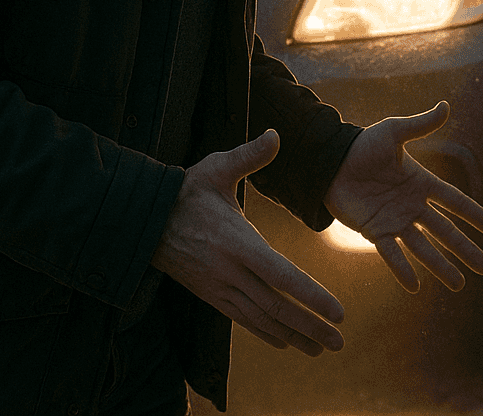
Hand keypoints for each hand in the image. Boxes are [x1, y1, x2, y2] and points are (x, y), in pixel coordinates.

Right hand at [152, 129, 344, 354]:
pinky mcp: (210, 295)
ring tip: (322, 348)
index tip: (338, 312)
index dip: (311, 296)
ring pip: (262, 320)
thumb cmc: (186, 191)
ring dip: (294, 336)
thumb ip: (249, 155)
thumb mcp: (216, 168)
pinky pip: (243, 321)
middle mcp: (230, 272)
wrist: (142, 221)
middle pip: (277, 308)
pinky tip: (286, 342)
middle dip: (311, 326)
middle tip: (340, 342)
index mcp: (238, 243)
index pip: (282, 277)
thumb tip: (276, 134)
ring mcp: (219, 288)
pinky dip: (267, 333)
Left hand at [326, 101, 482, 291]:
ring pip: (423, 247)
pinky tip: (415, 286)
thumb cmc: (363, 145)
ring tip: (459, 285)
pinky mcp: (374, 231)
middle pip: (446, 231)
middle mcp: (413, 206)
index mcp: (422, 183)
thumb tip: (445, 105)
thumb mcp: (394, 132)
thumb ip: (420, 125)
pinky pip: (391, 253)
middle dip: (465, 249)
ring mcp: (395, 221)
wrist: (330, 162)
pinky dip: (402, 269)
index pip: (456, 202)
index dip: (476, 216)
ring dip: (441, 266)